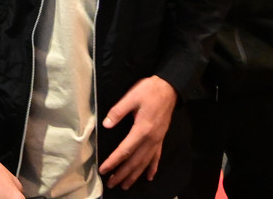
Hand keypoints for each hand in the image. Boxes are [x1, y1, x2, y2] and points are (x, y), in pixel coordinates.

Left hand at [98, 75, 176, 189]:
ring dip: (135, 175)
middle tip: (111, 184)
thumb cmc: (149, 91)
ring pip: (145, 162)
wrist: (169, 88)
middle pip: (135, 161)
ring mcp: (157, 140)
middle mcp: (151, 139)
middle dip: (122, 174)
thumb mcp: (131, 97)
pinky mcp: (161, 138)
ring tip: (125, 185)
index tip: (103, 170)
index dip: (113, 162)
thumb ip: (118, 112)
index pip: (125, 150)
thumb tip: (106, 125)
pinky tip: (149, 177)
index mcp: (142, 129)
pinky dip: (152, 168)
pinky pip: (156, 157)